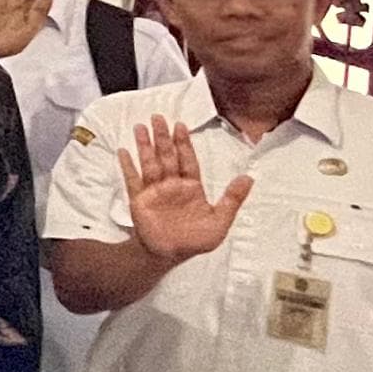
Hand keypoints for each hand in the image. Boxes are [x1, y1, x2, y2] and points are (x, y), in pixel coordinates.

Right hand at [117, 116, 249, 263]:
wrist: (168, 255)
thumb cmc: (194, 240)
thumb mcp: (220, 221)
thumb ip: (232, 199)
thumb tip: (249, 178)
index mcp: (191, 187)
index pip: (188, 160)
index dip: (184, 143)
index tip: (181, 125)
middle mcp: (172, 185)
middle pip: (167, 156)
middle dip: (163, 137)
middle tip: (158, 117)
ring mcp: (154, 191)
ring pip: (149, 163)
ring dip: (145, 145)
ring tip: (140, 127)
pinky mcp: (139, 200)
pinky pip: (132, 180)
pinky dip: (128, 166)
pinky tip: (123, 151)